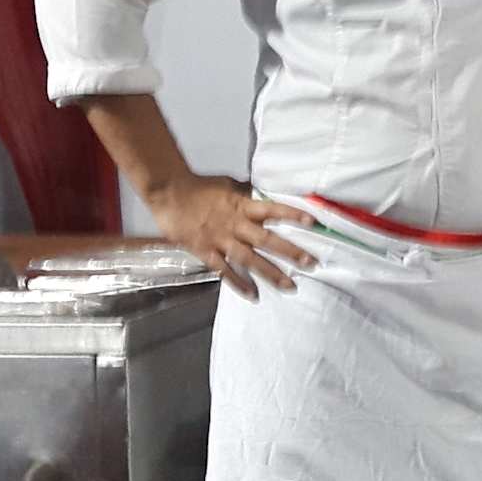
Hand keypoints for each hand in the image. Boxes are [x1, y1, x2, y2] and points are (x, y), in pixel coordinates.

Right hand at [142, 174, 313, 298]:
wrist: (168, 193)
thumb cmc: (198, 188)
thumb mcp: (228, 186)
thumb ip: (246, 195)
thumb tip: (264, 196)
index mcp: (241, 205)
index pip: (272, 209)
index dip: (292, 214)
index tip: (312, 222)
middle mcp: (234, 224)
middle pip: (266, 239)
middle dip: (290, 252)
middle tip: (311, 263)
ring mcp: (220, 240)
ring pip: (250, 259)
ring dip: (271, 273)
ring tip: (290, 286)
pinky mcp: (205, 252)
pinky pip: (224, 271)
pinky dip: (239, 283)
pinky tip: (254, 295)